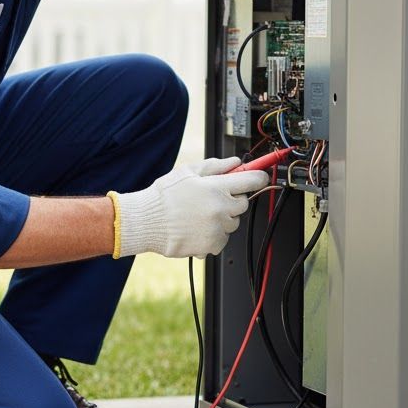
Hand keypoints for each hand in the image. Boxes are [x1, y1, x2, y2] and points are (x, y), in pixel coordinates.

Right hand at [113, 157, 269, 258]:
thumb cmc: (164, 196)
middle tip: (212, 198)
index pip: (252, 180)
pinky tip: (196, 228)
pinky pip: (222, 239)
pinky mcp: (212, 245)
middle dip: (232, 200)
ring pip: (232, 223)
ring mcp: (217, 229)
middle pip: (243, 204)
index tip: (261, 176)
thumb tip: (235, 162)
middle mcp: (220, 209)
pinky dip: (214, 235)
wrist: (146, 221)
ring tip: (199, 215)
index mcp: (216, 188)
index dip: (259, 176)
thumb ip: (216, 166)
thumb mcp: (188, 171)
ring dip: (222, 219)